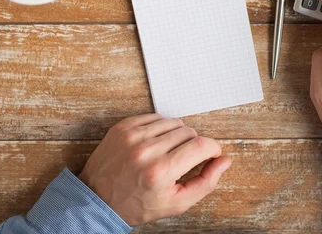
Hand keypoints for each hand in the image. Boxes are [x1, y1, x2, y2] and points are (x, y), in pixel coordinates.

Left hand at [78, 114, 231, 225]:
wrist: (97, 199)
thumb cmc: (137, 205)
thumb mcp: (176, 203)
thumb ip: (205, 182)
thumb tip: (224, 161)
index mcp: (160, 172)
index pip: (201, 146)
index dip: (213, 149)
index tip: (211, 155)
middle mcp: (146, 151)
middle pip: (189, 132)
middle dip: (194, 145)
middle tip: (185, 160)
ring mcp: (132, 136)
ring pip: (174, 122)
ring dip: (178, 135)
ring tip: (169, 152)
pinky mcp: (123, 127)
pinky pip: (156, 117)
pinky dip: (161, 128)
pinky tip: (156, 143)